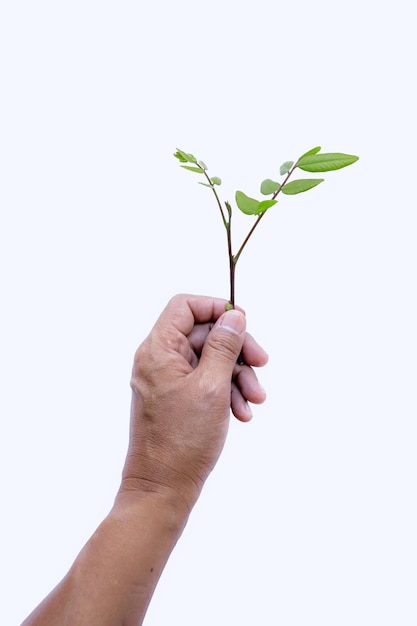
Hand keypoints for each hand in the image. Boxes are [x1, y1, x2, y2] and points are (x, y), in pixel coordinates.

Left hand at [120, 294, 267, 507]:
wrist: (163, 489)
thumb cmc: (182, 440)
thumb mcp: (212, 387)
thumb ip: (224, 346)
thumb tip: (234, 316)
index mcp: (158, 350)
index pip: (185, 306)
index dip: (216, 308)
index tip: (244, 322)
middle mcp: (159, 360)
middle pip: (204, 334)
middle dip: (237, 349)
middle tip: (262, 363)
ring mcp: (167, 381)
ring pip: (210, 360)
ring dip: (238, 375)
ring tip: (255, 400)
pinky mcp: (176, 399)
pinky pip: (206, 383)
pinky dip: (227, 392)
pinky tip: (242, 414)